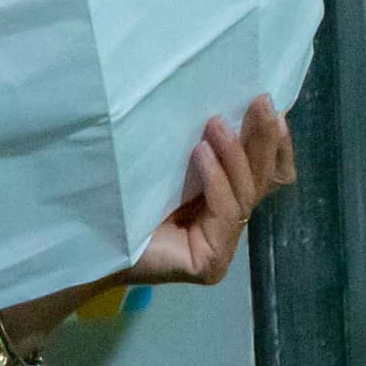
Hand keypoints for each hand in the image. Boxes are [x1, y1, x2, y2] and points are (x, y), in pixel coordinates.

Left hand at [131, 96, 296, 288]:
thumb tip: (231, 105)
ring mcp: (221, 250)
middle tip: (261, 102)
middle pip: (262, 184)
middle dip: (263, 141)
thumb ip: (207, 149)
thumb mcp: (173, 165)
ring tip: (216, 123)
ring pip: (245, 196)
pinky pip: (224, 213)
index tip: (276, 111)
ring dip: (235, 155)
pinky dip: (216, 180)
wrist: (87, 236)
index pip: (267, 178)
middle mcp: (228, 228)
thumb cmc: (121, 195)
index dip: (277, 148)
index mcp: (224, 204)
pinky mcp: (209, 263)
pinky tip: (201, 152)